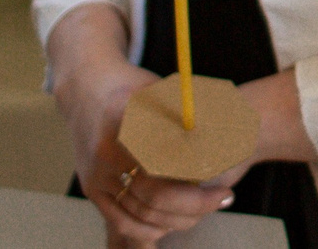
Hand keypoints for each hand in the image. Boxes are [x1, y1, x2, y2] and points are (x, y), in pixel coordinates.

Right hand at [50, 8, 234, 246]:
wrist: (87, 89)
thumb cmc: (135, 87)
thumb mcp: (164, 91)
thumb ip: (190, 115)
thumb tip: (231, 135)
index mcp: (128, 124)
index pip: (169, 170)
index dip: (198, 185)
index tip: (225, 188)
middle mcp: (107, 154)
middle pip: (155, 197)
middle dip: (195, 206)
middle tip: (224, 199)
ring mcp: (96, 175)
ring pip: (141, 215)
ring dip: (177, 220)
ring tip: (204, 210)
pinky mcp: (91, 189)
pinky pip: (121, 222)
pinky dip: (149, 229)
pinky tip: (173, 223)